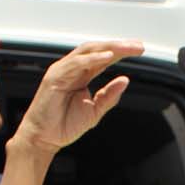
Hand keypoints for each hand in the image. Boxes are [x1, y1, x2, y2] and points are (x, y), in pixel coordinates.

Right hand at [11, 40, 141, 158]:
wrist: (44, 139)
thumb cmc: (65, 125)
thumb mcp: (95, 111)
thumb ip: (109, 96)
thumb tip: (125, 80)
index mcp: (82, 75)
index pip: (104, 58)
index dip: (121, 52)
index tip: (139, 49)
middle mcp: (72, 69)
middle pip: (97, 50)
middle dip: (119, 46)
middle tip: (138, 46)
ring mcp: (62, 71)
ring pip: (87, 51)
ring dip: (108, 48)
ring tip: (126, 48)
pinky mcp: (54, 77)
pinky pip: (74, 64)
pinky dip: (91, 59)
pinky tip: (107, 57)